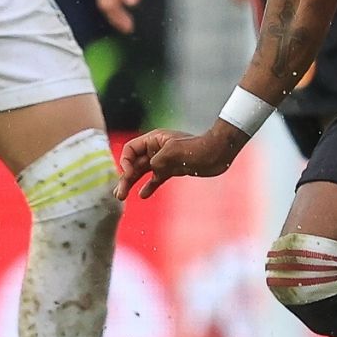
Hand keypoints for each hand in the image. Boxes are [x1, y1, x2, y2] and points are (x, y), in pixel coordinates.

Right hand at [96, 0, 154, 31]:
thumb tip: (130, 4)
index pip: (111, 4)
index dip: (119, 18)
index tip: (129, 27)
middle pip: (103, 3)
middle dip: (114, 18)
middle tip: (127, 27)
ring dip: (112, 10)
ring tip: (124, 19)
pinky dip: (111, 0)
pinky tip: (121, 4)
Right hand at [116, 122, 242, 198]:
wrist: (217, 154)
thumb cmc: (197, 149)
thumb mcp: (173, 152)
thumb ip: (157, 161)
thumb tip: (151, 169)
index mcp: (154, 140)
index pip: (131, 149)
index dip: (125, 162)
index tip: (129, 175)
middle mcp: (156, 149)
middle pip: (134, 163)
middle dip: (125, 178)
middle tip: (119, 195)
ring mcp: (164, 160)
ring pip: (143, 172)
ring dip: (132, 183)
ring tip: (122, 196)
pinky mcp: (172, 170)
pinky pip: (156, 178)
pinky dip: (149, 186)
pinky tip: (143, 195)